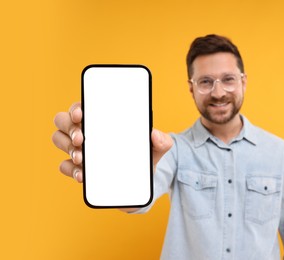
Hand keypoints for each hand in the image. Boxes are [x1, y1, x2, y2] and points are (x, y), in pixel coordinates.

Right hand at [52, 102, 172, 182]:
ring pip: (59, 140)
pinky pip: (64, 166)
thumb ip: (161, 141)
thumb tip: (155, 134)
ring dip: (67, 147)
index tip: (81, 114)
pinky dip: (71, 170)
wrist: (141, 182)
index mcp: (102, 119)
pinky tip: (82, 175)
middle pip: (63, 121)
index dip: (77, 108)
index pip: (82, 107)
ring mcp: (80, 149)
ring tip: (82, 157)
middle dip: (69, 128)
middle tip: (82, 138)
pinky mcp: (78, 169)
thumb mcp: (156, 148)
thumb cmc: (144, 156)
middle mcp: (87, 131)